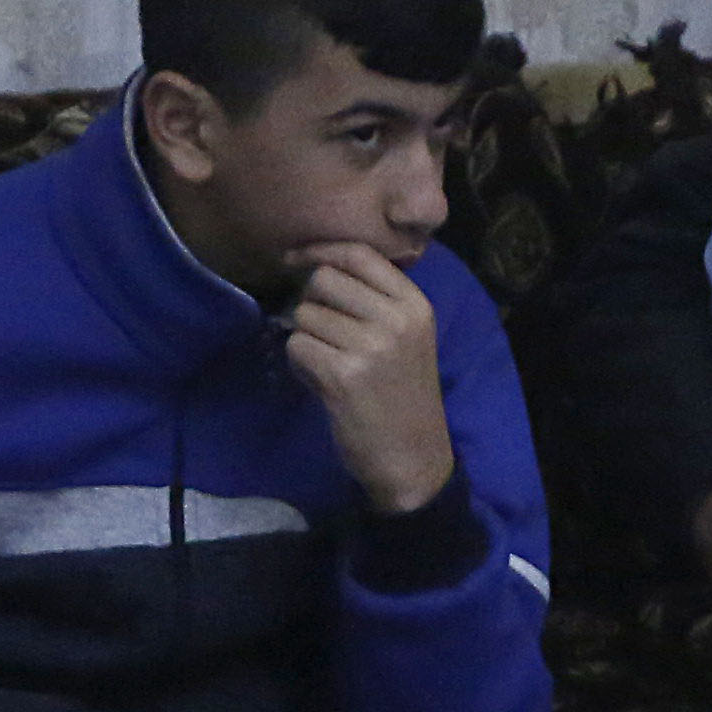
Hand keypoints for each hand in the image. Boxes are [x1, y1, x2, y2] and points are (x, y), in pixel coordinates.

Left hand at [282, 241, 455, 512]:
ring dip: (305, 337)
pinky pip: (297, 346)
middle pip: (324, 280)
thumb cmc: (403, 397)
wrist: (413, 460)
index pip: (359, 254)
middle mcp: (396, 320)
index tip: (296, 260)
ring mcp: (371, 347)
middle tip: (320, 332)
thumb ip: (374, 300)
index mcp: (414, 305)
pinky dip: (299, 363)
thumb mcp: (407, 338)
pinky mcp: (343, 376)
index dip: (320, 251)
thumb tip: (313, 266)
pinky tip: (319, 381)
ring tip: (325, 363)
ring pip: (305, 314)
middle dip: (311, 303)